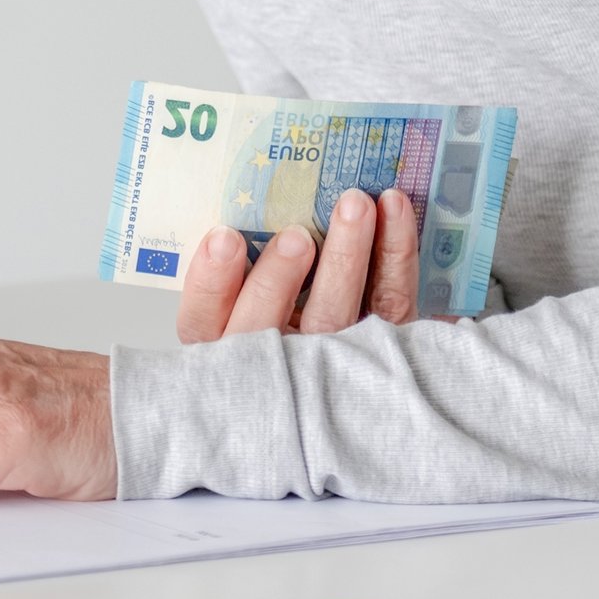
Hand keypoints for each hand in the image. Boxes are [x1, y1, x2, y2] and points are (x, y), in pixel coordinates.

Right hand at [176, 188, 421, 343]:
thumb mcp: (241, 307)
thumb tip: (233, 216)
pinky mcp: (385, 344)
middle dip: (279, 281)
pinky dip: (395, 251)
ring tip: (353, 205)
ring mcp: (331, 360)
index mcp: (225, 348)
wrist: (357, 393)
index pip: (203, 323)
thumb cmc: (282, 321)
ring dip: (346, 257)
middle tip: (296, 237)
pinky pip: (390, 300)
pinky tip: (393, 206)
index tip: (224, 238)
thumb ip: (234, 274)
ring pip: (334, 316)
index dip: (212, 283)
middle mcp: (273, 362)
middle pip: (268, 328)